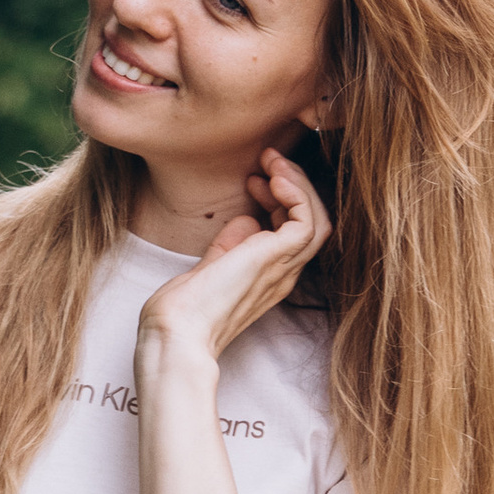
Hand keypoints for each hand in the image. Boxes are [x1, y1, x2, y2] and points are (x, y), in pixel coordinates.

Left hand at [136, 145, 333, 376]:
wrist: (176, 333)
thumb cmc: (182, 310)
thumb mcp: (210, 266)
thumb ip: (229, 245)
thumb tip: (246, 219)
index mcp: (268, 277)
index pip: (292, 231)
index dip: (279, 199)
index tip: (253, 180)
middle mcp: (282, 274)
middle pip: (311, 222)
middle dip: (293, 184)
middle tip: (267, 160)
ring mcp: (282, 268)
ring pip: (317, 219)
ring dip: (298, 184)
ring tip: (273, 161)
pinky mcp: (278, 259)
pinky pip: (307, 220)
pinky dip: (297, 194)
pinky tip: (274, 178)